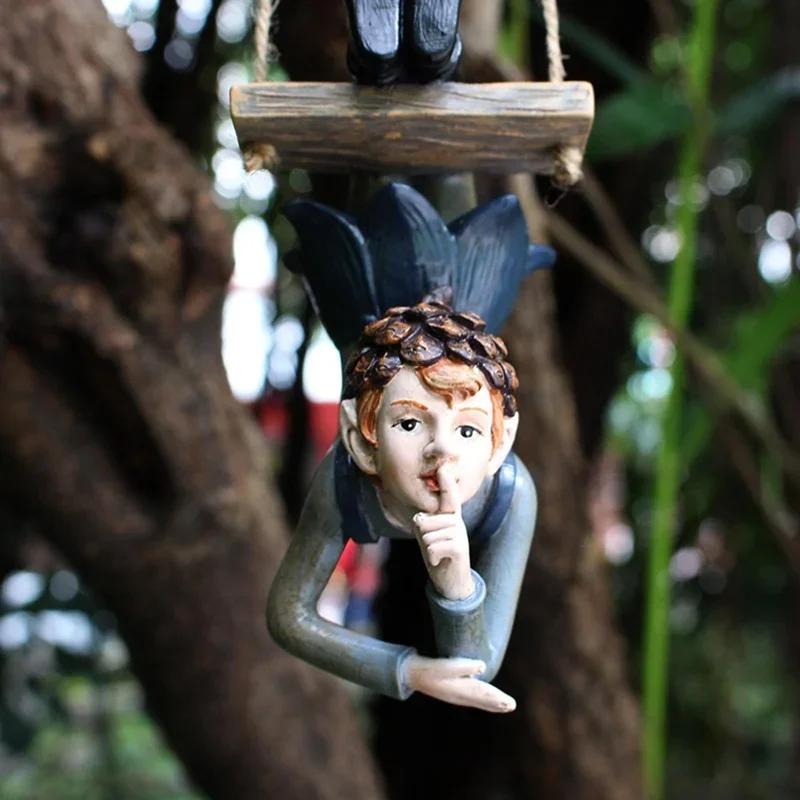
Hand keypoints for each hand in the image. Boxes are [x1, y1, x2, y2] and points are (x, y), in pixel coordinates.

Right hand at [402, 654, 515, 712]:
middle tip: (512, 706)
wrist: (413, 675)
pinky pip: (472, 698)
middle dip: (498, 703)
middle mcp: (460, 695)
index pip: (484, 694)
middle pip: (483, 700)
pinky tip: (482, 698)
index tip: (510, 703)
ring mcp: (456, 695)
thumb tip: (482, 666)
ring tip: (503, 706)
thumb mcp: (445, 666)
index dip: (498, 698)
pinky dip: (481, 700)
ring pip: (478, 700)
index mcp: (461, 690)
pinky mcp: (452, 691)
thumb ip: (463, 666)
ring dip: (491, 703)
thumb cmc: (428, 669)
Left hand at [414, 464, 473, 599]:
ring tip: (439, 554)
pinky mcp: (460, 547)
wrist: (451, 581)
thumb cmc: (438, 555)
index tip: (443, 467)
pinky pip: (433, 547)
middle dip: (422, 537)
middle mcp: (456, 521)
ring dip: (428, 549)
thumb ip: (423, 523)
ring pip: (427, 535)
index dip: (446, 481)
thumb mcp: (428, 537)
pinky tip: (440, 560)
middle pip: (423, 521)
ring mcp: (459, 533)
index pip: (448, 495)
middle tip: (434, 547)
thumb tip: (420, 518)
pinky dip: (432, 557)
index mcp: (449, 516)